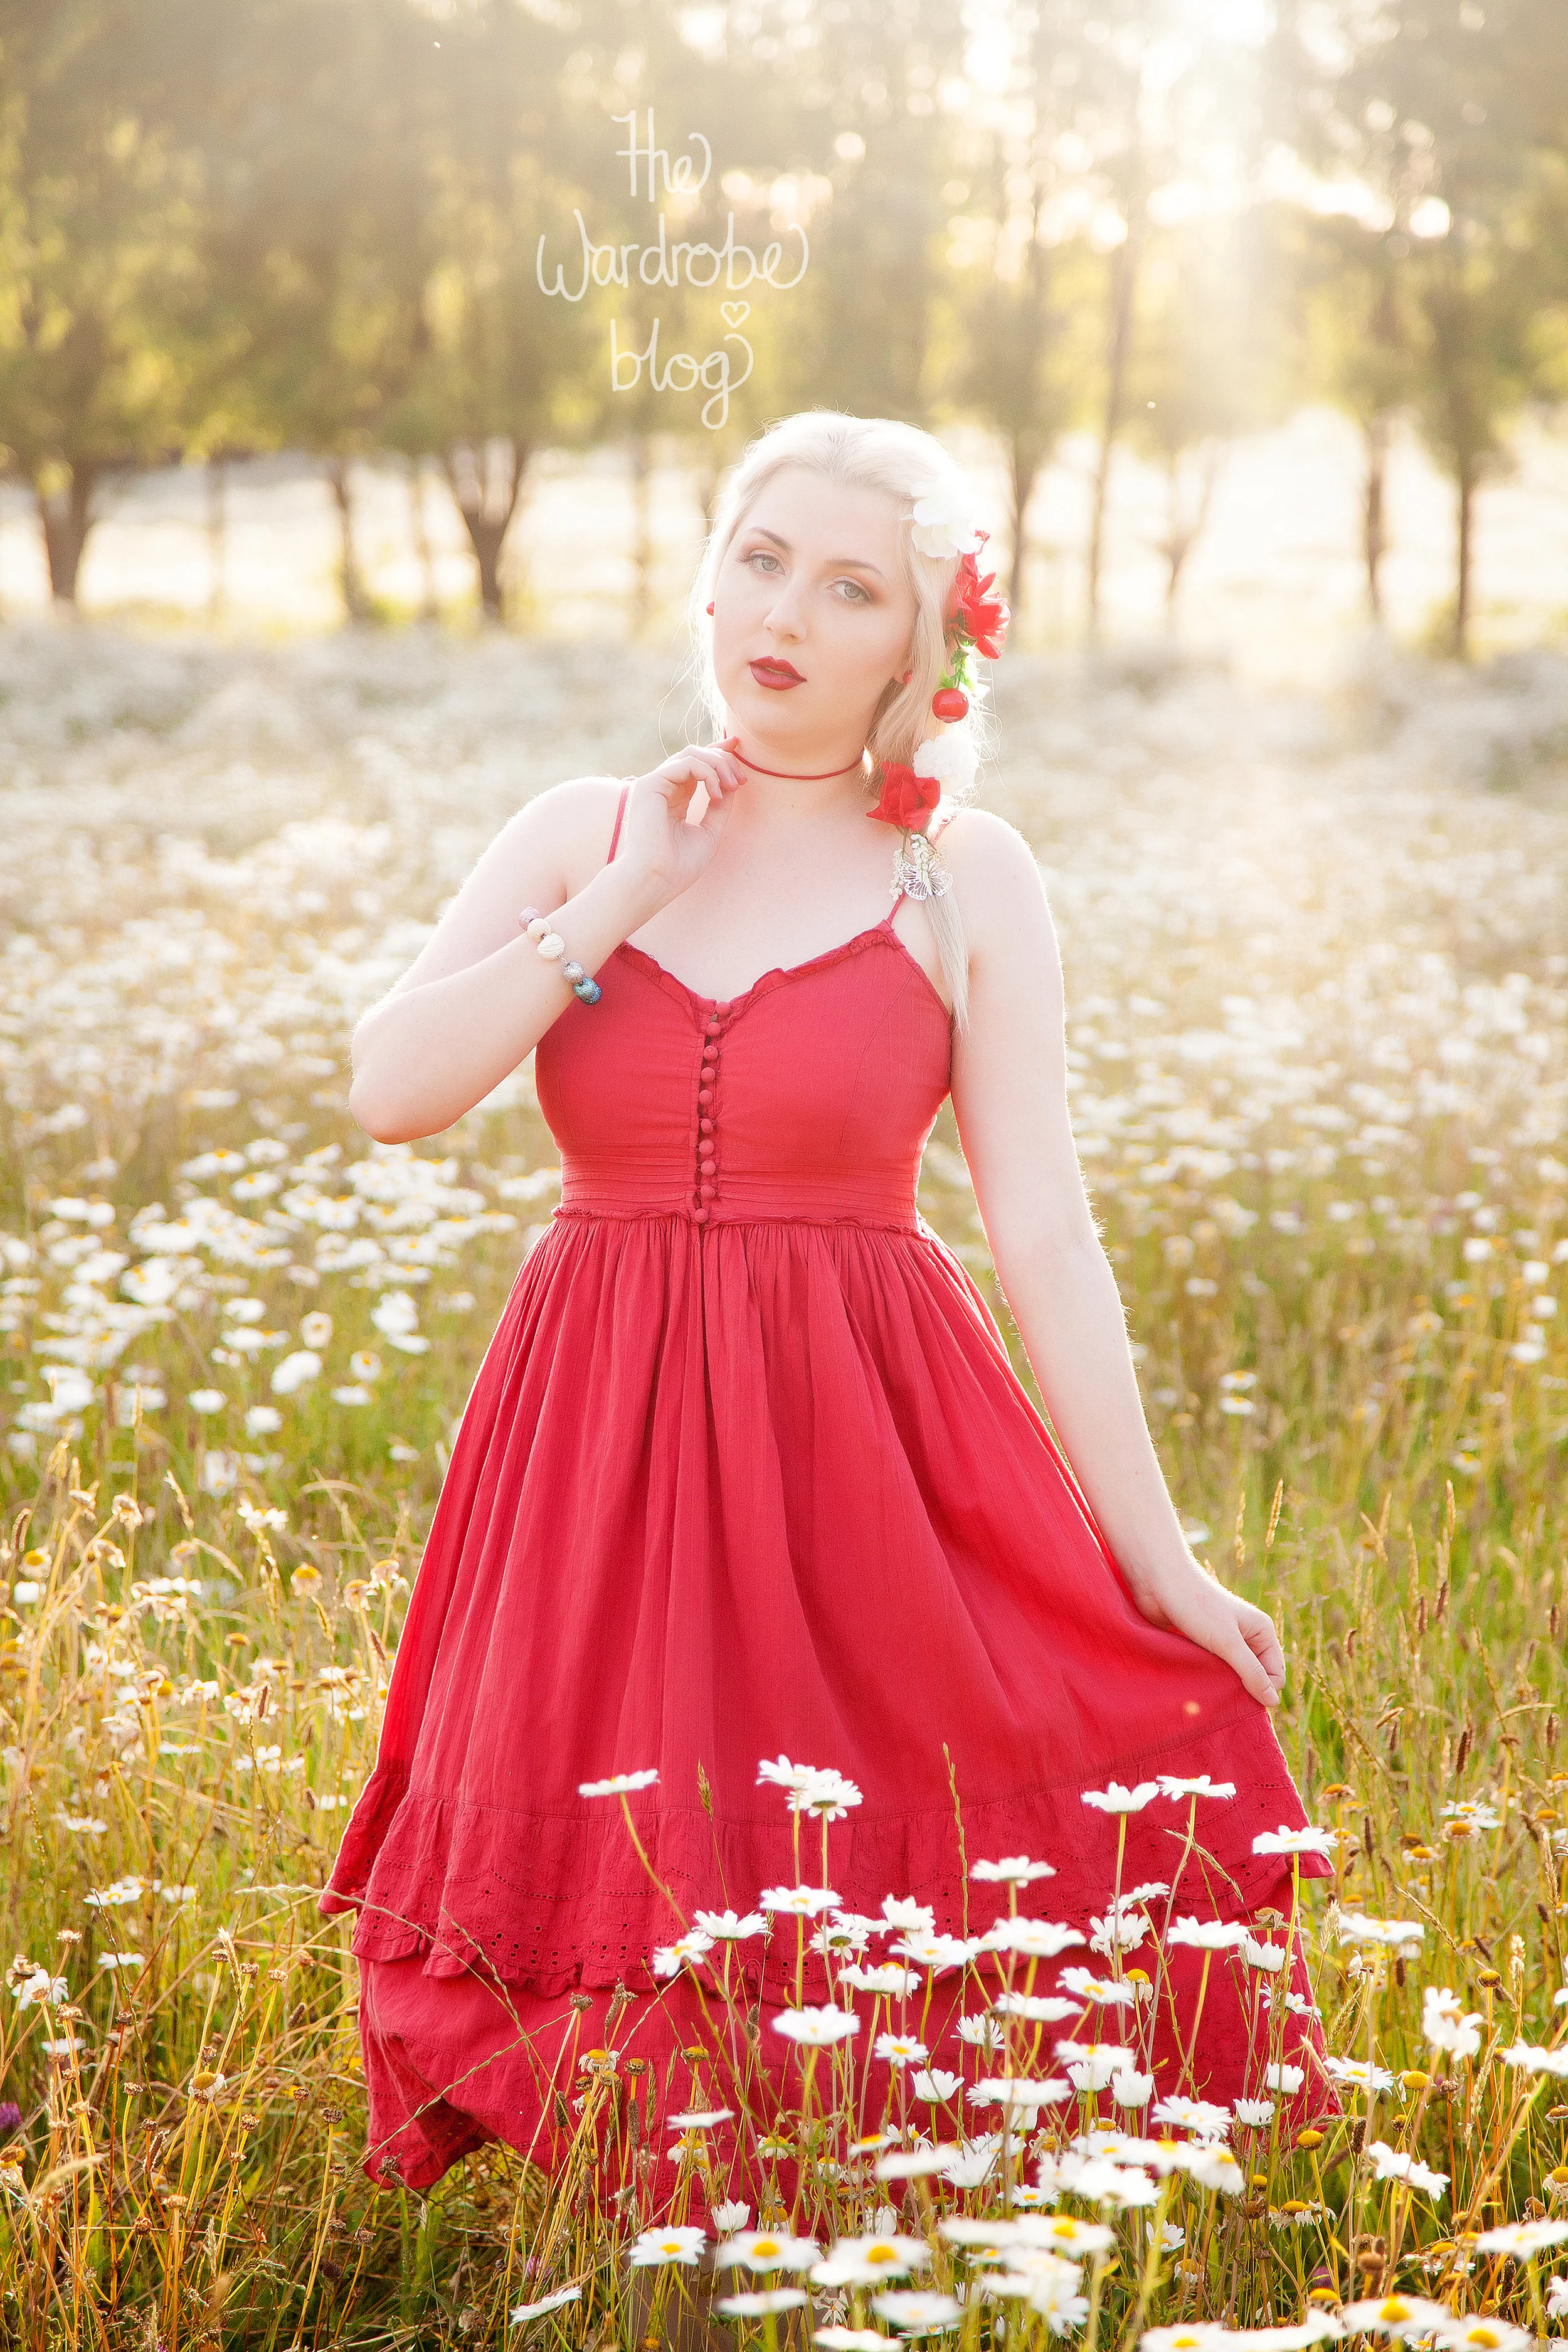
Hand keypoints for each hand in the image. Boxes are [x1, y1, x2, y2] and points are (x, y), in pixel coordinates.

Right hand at [618, 742, 745, 906]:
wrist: (655, 880)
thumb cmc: (678, 866)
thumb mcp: (709, 832)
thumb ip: (719, 808)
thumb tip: (732, 785)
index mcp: (673, 799)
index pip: (695, 765)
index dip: (716, 753)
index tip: (738, 746)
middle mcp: (662, 788)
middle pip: (695, 755)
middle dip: (723, 760)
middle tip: (741, 780)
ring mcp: (654, 784)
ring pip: (691, 754)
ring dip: (718, 765)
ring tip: (733, 786)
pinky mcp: (650, 784)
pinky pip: (686, 763)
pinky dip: (707, 773)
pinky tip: (716, 793)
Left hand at [1132, 1561, 1285, 1708]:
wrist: (1159, 1582)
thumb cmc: (1196, 1606)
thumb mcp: (1227, 1642)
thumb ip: (1251, 1672)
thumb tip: (1274, 1702)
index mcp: (1262, 1632)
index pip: (1275, 1675)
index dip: (1261, 1690)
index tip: (1237, 1695)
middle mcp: (1247, 1636)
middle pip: (1255, 1677)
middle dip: (1241, 1689)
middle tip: (1219, 1694)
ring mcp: (1225, 1640)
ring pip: (1232, 1675)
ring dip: (1222, 1684)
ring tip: (1206, 1687)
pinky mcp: (1204, 1644)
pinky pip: (1213, 1669)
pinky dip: (1208, 1677)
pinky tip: (1196, 1681)